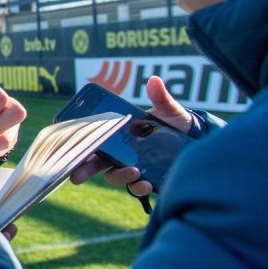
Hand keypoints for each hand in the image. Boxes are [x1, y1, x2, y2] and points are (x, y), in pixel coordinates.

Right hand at [70, 76, 192, 196]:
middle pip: (96, 163)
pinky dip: (138, 187)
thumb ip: (160, 98)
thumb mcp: (168, 110)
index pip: (94, 140)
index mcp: (119, 134)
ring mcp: (133, 167)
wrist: (197, 140)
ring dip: (118, 176)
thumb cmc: (177, 123)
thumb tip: (154, 80)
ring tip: (133, 172)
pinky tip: (146, 183)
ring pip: (114, 176)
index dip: (79, 145)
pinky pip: (136, 188)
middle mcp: (121, 152)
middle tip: (76, 177)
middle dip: (83, 171)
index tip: (70, 148)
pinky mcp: (147, 179)